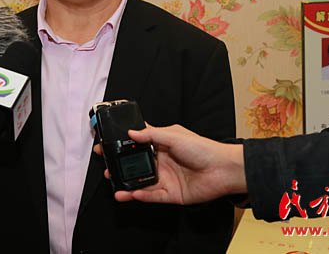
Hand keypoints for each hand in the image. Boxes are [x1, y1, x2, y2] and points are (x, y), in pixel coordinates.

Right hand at [94, 124, 245, 204]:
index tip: (108, 144)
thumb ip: (152, 134)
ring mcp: (166, 178)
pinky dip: (141, 195)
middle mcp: (163, 162)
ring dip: (127, 184)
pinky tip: (130, 193)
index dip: (124, 145)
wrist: (223, 169)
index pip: (138, 144)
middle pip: (137, 165)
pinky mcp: (172, 194)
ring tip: (113, 183)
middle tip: (106, 166)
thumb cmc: (204, 148)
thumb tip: (131, 133)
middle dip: (121, 166)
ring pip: (142, 183)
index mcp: (163, 145)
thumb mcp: (174, 135)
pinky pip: (152, 196)